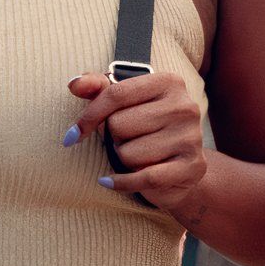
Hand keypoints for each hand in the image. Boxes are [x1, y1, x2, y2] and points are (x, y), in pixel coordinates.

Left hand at [69, 69, 208, 222]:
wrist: (182, 165)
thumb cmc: (146, 128)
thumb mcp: (124, 104)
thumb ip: (98, 89)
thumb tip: (74, 84)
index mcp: (169, 82)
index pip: (116, 94)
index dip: (89, 115)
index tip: (72, 134)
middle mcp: (184, 106)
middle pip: (119, 125)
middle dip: (114, 139)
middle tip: (129, 141)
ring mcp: (191, 137)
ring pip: (128, 153)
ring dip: (123, 160)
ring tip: (138, 156)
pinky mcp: (192, 166)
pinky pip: (143, 177)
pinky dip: (121, 182)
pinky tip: (110, 180)